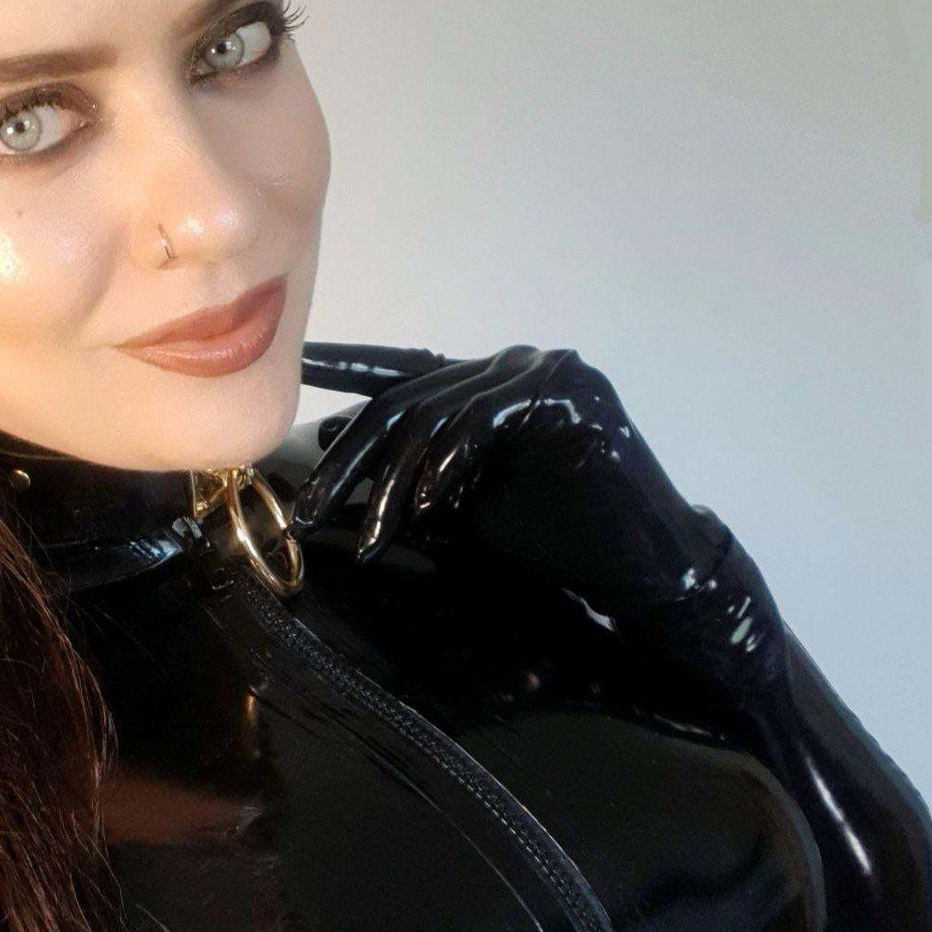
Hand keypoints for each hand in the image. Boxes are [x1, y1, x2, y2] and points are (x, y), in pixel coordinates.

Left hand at [293, 340, 790, 700]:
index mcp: (484, 385)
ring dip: (396, 480)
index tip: (296, 365)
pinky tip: (432, 506)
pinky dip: (450, 463)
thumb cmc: (551, 539)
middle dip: (353, 459)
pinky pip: (485, 418)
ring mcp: (542, 373)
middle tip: (312, 509)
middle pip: (406, 399)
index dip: (348, 366)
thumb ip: (402, 473)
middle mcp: (511, 366)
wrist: (635, 566)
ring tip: (376, 536)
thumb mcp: (456, 506)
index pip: (403, 370)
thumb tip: (328, 446)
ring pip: (437, 412)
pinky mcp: (568, 394)